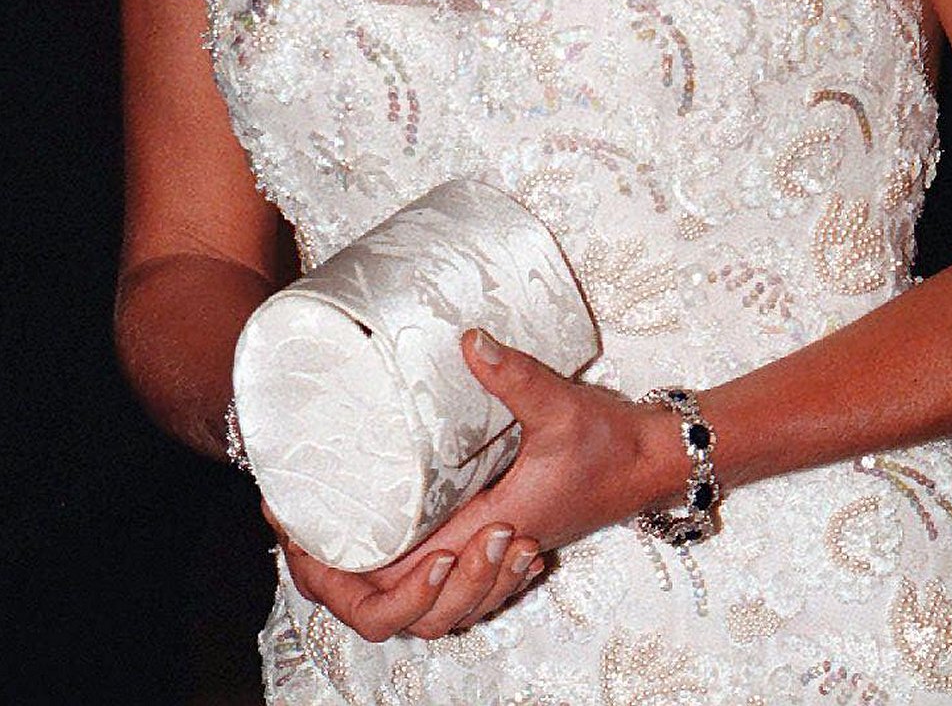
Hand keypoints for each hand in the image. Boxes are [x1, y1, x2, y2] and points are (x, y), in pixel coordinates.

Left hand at [270, 328, 672, 643]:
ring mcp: (495, 550)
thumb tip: (469, 340)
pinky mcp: (505, 532)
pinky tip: (401, 539)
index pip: (402, 580)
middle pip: (398, 611)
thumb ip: (513, 375)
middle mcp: (487, 552)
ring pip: (425, 606)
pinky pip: (449, 581)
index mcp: (490, 531)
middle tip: (297, 536)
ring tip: (337, 543)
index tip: (297, 533)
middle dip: (342, 586)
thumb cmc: (612, 445)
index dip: (343, 572)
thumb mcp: (560, 405)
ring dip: (380, 586)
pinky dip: (418, 576)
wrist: (654, 461)